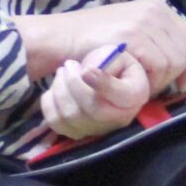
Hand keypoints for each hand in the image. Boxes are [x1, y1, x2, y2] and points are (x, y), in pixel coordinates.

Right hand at [13, 0, 185, 96]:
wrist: (60, 38)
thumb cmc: (90, 42)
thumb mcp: (129, 33)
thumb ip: (153, 42)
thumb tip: (180, 68)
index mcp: (158, 7)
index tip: (181, 82)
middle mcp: (156, 10)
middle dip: (174, 75)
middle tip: (151, 85)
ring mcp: (146, 21)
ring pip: (175, 61)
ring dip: (159, 80)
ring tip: (136, 81)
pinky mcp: (136, 35)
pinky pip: (160, 66)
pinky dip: (149, 79)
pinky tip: (130, 79)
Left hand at [37, 46, 154, 141]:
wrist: (101, 75)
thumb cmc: (110, 62)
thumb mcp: (115, 53)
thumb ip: (107, 60)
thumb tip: (88, 73)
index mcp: (135, 94)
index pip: (121, 96)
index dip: (102, 84)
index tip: (86, 70)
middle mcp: (120, 118)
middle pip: (93, 108)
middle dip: (74, 83)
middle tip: (69, 64)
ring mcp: (99, 129)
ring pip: (71, 116)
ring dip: (60, 89)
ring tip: (62, 72)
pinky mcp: (78, 132)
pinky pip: (56, 123)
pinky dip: (50, 102)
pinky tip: (56, 88)